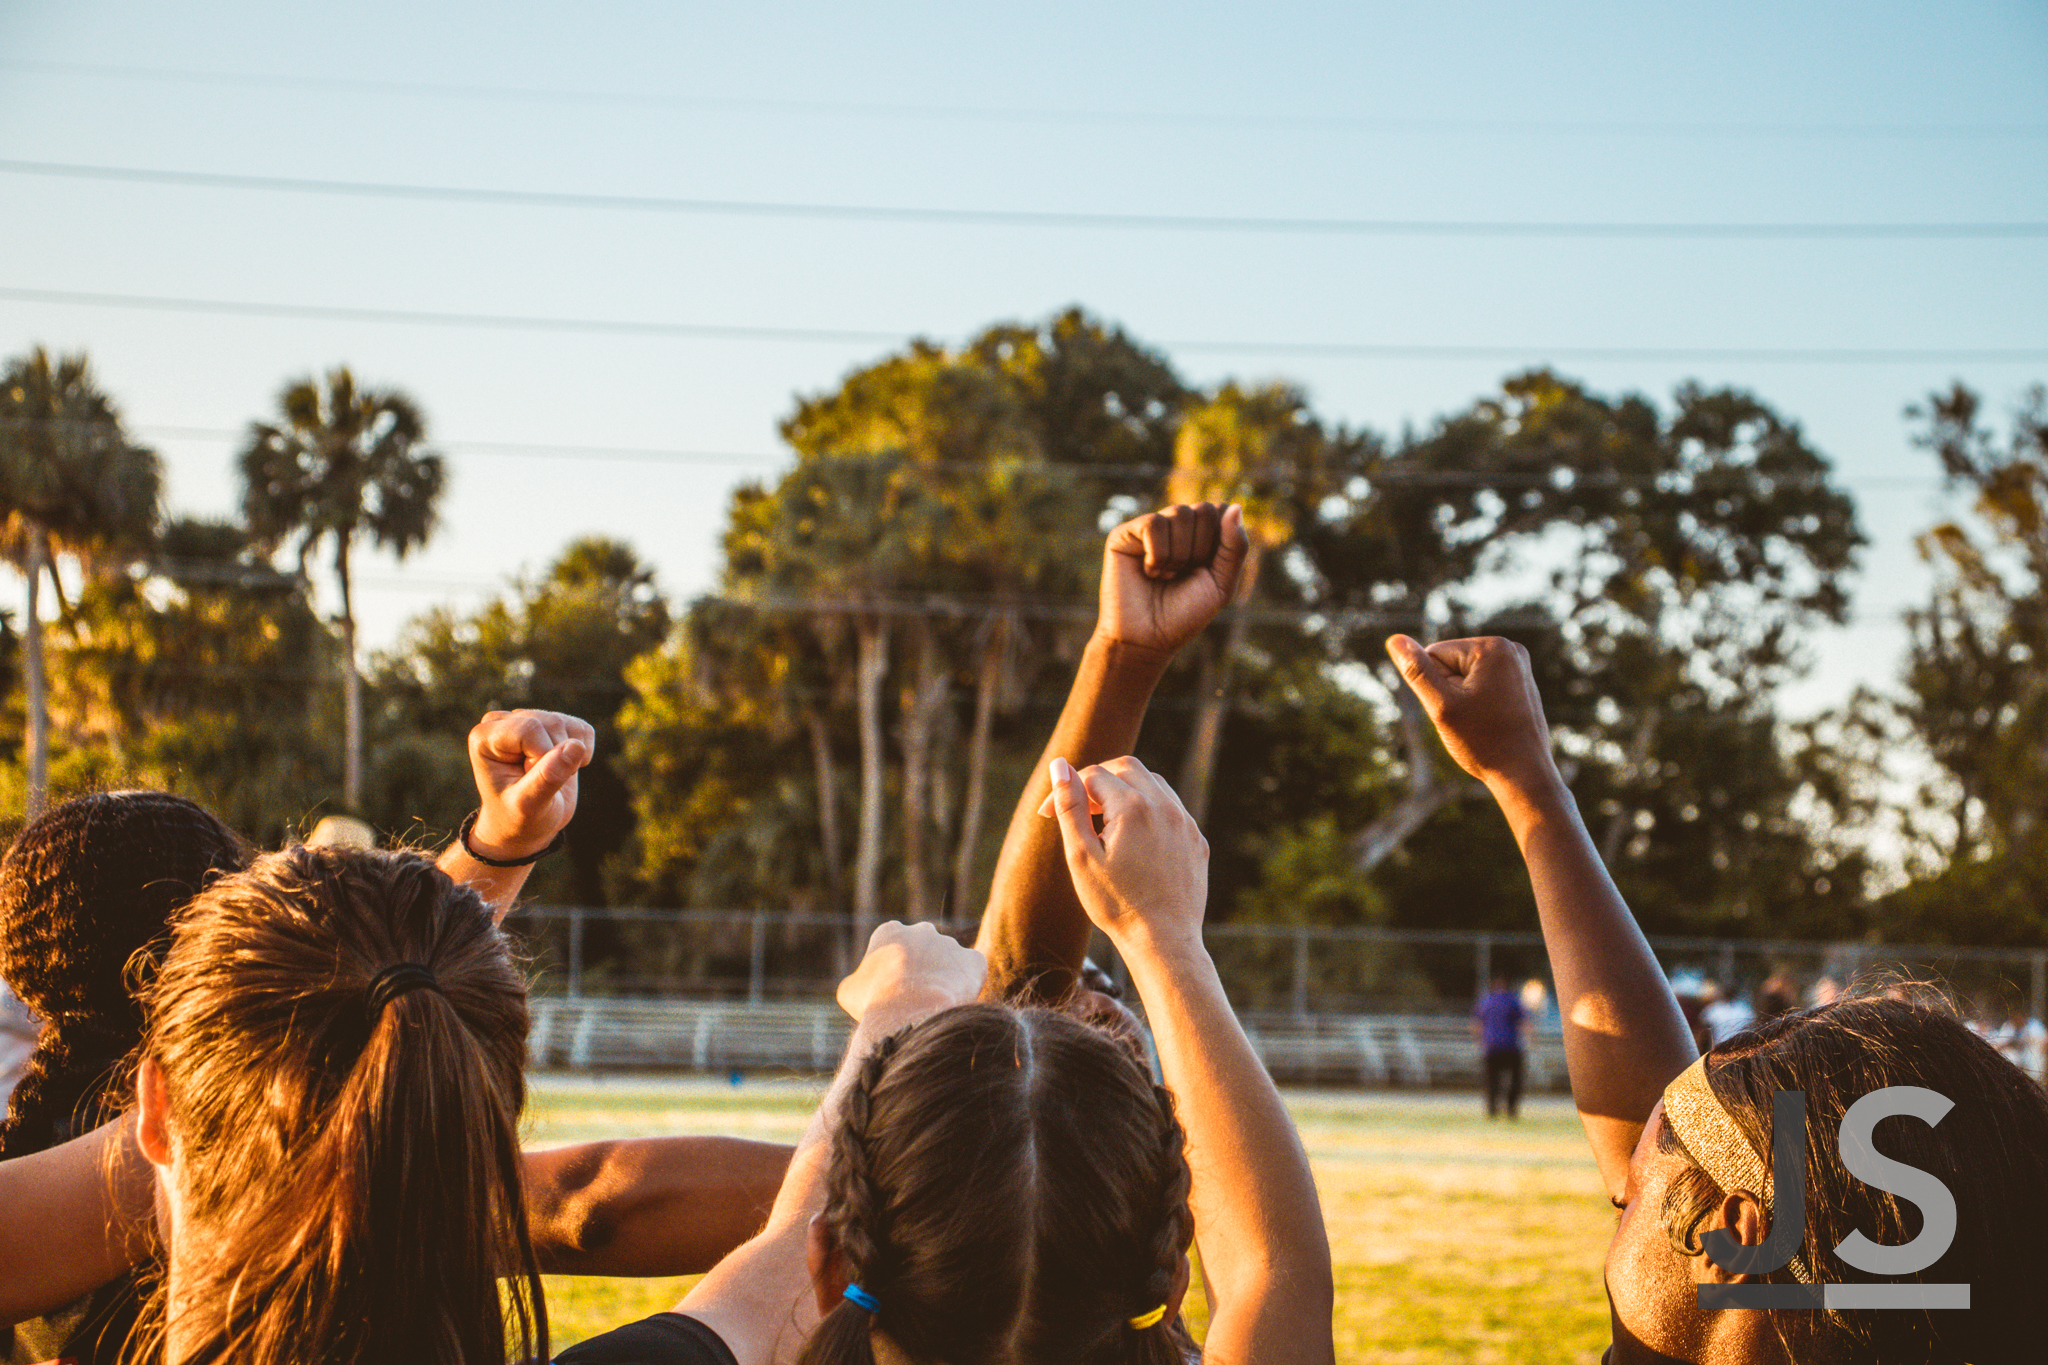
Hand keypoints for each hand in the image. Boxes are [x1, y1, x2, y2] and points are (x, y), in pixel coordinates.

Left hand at [467, 710, 596, 859]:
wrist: (526, 824)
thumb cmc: (518, 818)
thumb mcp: (528, 807)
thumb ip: (547, 778)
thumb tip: (577, 746)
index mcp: (485, 736)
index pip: (530, 729)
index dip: (540, 759)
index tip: (527, 783)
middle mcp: (503, 721)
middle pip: (551, 724)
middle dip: (554, 759)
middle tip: (538, 782)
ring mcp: (529, 719)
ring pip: (567, 725)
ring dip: (569, 758)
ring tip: (549, 776)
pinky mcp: (552, 724)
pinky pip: (583, 729)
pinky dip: (583, 753)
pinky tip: (563, 767)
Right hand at [837, 921, 986, 1024]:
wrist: (910, 1008)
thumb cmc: (876, 1000)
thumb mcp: (850, 992)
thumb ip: (856, 984)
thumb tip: (858, 988)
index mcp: (890, 931)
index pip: (892, 948)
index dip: (891, 972)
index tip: (891, 992)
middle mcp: (922, 930)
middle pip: (923, 952)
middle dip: (921, 971)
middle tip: (916, 999)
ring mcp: (951, 944)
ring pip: (949, 964)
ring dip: (944, 981)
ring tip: (935, 1007)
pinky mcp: (974, 960)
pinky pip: (972, 975)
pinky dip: (966, 989)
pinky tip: (955, 1004)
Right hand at [1041, 754, 1208, 955]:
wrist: (1164, 942)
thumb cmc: (1116, 903)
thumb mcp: (1082, 856)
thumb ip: (1071, 806)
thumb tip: (1059, 766)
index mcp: (1133, 807)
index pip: (1093, 775)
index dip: (1067, 788)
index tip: (1047, 815)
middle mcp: (1165, 806)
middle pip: (1126, 768)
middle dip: (1098, 780)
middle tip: (1079, 809)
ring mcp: (1185, 822)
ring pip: (1153, 784)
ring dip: (1125, 791)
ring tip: (1104, 823)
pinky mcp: (1196, 840)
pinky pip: (1171, 809)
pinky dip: (1149, 810)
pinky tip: (1134, 837)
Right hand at [1095, 503, 1250, 658]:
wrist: (1147, 639)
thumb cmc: (1184, 614)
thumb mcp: (1222, 583)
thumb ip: (1235, 546)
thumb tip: (1235, 506)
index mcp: (1201, 535)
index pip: (1221, 511)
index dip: (1220, 541)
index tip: (1206, 569)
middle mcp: (1176, 527)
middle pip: (1204, 510)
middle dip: (1200, 549)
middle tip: (1182, 574)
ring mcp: (1150, 529)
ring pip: (1179, 514)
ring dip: (1178, 555)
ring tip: (1165, 576)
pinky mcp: (1125, 534)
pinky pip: (1153, 524)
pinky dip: (1158, 553)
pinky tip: (1149, 571)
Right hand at [1383, 635, 1557, 792]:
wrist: (1524, 775)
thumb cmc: (1484, 742)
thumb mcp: (1441, 706)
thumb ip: (1417, 671)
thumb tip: (1394, 640)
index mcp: (1493, 647)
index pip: (1435, 656)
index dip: (1437, 688)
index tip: (1462, 710)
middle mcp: (1510, 649)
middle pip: (1450, 664)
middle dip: (1451, 692)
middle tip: (1472, 720)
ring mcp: (1518, 666)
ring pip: (1464, 677)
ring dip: (1462, 700)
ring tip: (1483, 722)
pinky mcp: (1520, 682)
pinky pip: (1481, 686)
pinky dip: (1478, 704)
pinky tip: (1493, 723)